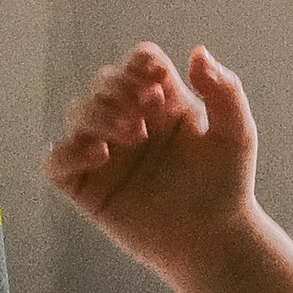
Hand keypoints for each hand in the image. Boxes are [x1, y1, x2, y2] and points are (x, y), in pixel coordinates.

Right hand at [47, 43, 258, 287]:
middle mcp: (129, 119)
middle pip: (104, 82)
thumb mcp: (237, 135)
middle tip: (142, 116)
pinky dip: (67, 151)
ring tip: (130, 135)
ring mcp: (104, 151)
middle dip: (117, 90)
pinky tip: (98, 155)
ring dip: (97, 115)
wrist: (212, 241)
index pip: (140, 63)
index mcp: (163, 101)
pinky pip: (56, 160)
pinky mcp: (85, 185)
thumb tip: (198, 51)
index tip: (157, 86)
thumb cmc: (226, 186)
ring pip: (77, 113)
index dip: (142, 66)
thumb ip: (226, 91)